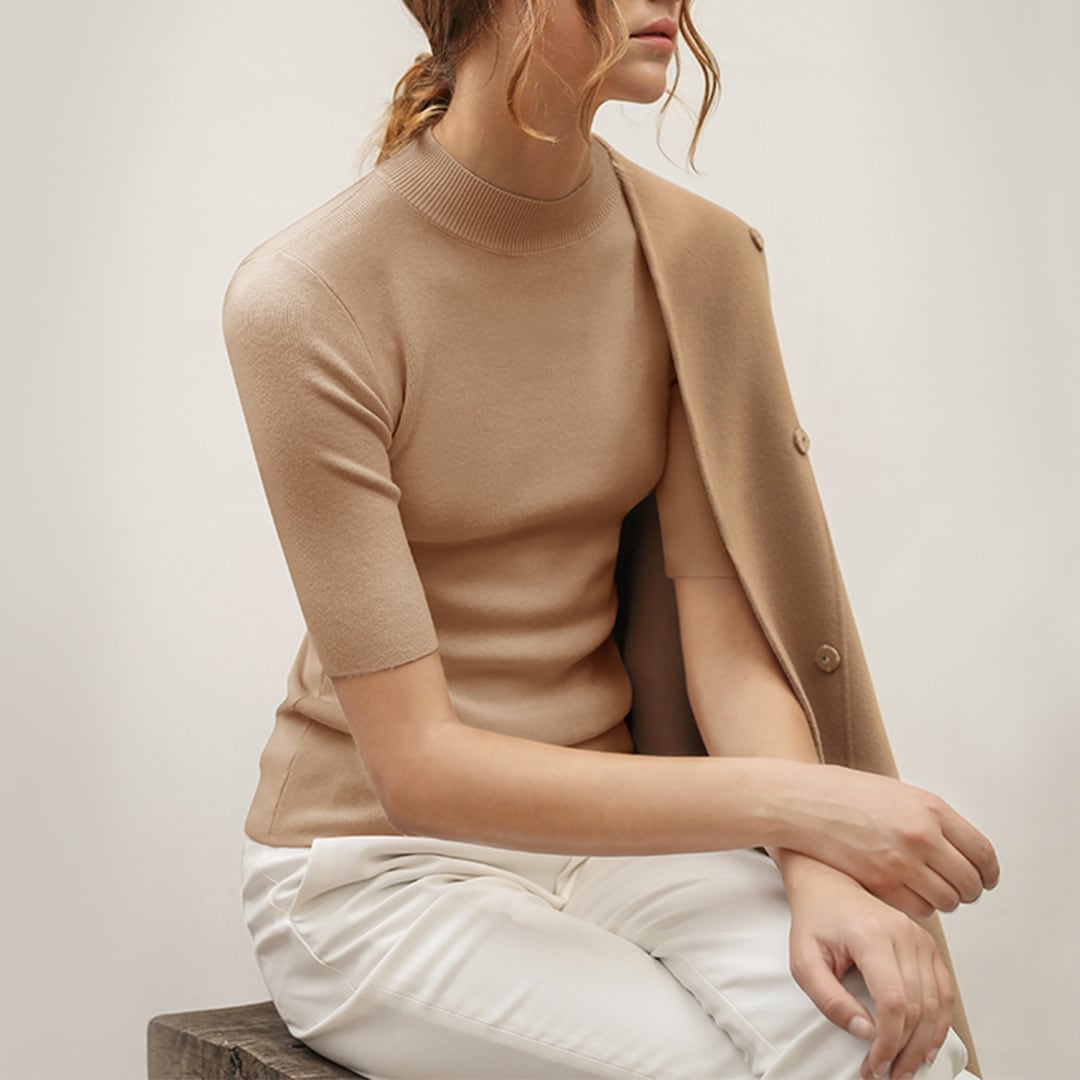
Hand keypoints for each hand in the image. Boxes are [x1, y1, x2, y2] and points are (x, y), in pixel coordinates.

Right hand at [772, 762, 999, 918]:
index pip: (983, 853)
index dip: (987, 872)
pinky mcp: (881, 884)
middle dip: (968, 890)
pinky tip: (907, 893)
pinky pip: (919, 909)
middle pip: (970, 883)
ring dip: (943, 900)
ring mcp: (901, 862)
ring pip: (948, 901)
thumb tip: (961, 848)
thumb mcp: (899, 793)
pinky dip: (919, 906)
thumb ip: (932, 819)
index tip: (984, 877)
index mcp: (931, 809)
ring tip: (928, 889)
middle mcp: (921, 836)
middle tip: (957, 887)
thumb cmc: (843, 794)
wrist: (801, 802)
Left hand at [783, 853, 955, 1079]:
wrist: (828, 885)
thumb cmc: (816, 921)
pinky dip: (939, 1023)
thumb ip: (828, 998)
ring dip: (924, 1043)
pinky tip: (926, 1045)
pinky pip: (944, 991)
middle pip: (919, 1007)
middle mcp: (903, 934)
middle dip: (905, 1049)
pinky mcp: (928, 945)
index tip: (874, 1064)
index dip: (888, 1041)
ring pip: (937, 1004)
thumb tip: (864, 1032)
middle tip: (888, 1074)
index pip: (894, 1000)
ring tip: (905, 1067)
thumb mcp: (804, 960)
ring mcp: (920, 938)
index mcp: (871, 935)